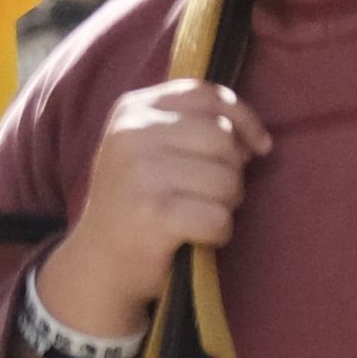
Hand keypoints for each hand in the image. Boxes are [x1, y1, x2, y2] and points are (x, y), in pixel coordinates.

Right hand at [36, 78, 272, 343]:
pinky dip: (219, 232)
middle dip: (233, 170)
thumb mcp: (146, 147)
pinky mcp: (153, 214)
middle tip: (217, 195)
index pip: (205, 95)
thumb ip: (189, 126)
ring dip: (227, 205)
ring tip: (202, 215)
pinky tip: (199, 237)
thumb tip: (254, 139)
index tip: (258, 146)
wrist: (97, 262)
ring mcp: (140, 173)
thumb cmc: (134, 202)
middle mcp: (132, 133)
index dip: (243, 117)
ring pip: (225, 179)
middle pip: (221, 137)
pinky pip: (217, 218)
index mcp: (133, 109)